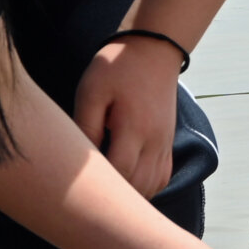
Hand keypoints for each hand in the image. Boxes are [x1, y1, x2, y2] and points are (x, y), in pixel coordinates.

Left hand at [74, 36, 180, 196]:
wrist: (153, 50)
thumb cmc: (117, 68)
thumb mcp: (92, 91)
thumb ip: (85, 125)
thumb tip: (82, 157)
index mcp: (134, 126)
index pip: (120, 170)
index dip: (102, 186)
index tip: (80, 188)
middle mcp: (155, 140)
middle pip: (139, 185)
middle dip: (116, 197)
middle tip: (88, 198)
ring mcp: (165, 143)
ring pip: (153, 186)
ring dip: (132, 196)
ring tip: (106, 195)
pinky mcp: (168, 142)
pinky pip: (162, 177)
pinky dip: (147, 188)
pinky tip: (128, 185)